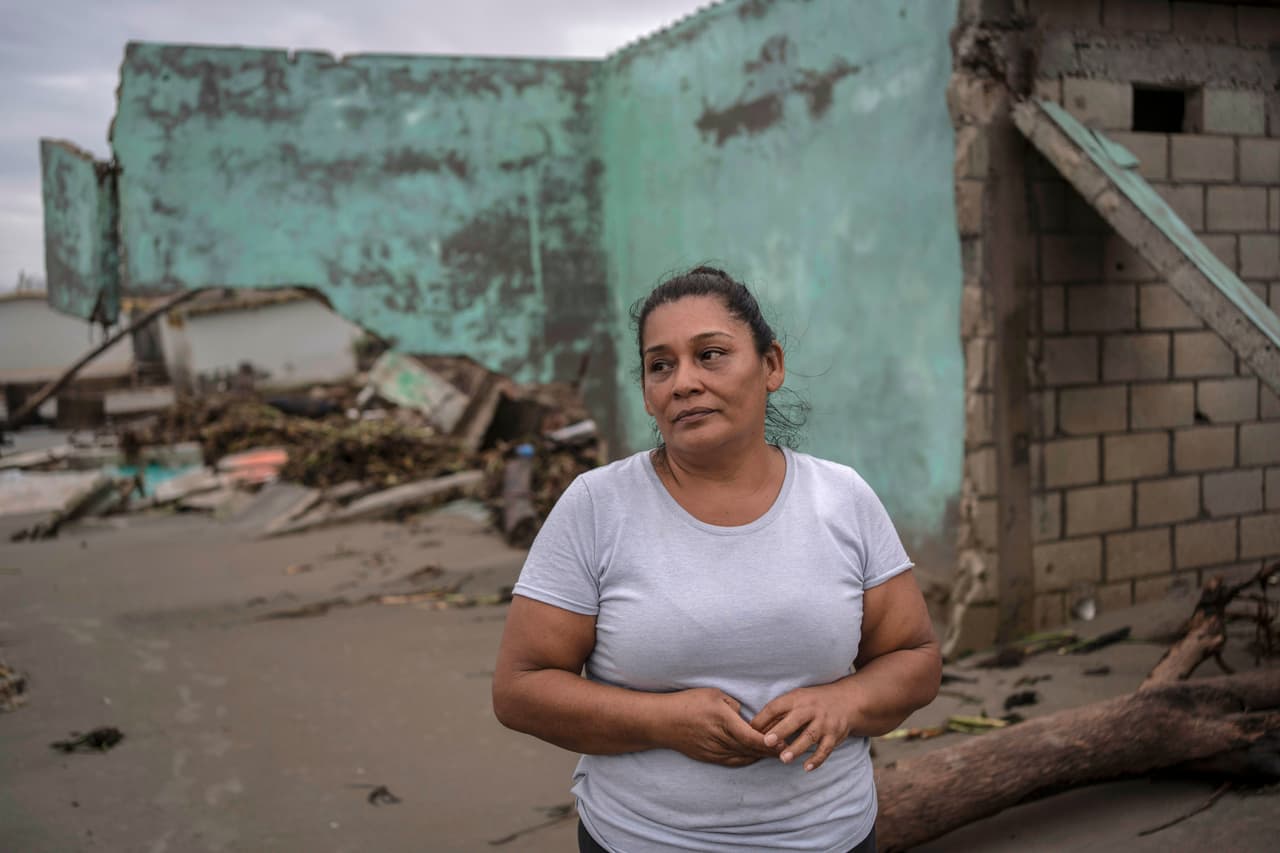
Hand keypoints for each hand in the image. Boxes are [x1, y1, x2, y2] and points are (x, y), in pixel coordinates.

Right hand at [660, 688, 775, 766]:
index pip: (750, 736)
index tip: (782, 741)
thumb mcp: (712, 694)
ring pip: (742, 756)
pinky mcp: (708, 757)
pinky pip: (732, 761)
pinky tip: (756, 756)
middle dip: (770, 750)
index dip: (768, 741)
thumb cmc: (687, 703)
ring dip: (760, 755)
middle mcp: (719, 738)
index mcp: (721, 719)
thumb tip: (745, 715)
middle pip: (750, 749)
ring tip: (777, 752)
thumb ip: (733, 705)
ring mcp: (713, 750)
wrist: (662, 721)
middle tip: (788, 747)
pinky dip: (747, 759)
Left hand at [750, 684, 854, 771]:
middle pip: (795, 721)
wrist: (847, 700)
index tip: (751, 730)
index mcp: (797, 699)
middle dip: (781, 731)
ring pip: (810, 736)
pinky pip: (826, 749)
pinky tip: (806, 767)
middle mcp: (811, 710)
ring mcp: (824, 723)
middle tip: (767, 742)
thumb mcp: (796, 699)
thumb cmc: (813, 702)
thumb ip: (778, 713)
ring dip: (797, 748)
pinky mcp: (835, 735)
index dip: (764, 718)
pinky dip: (816, 759)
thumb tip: (754, 729)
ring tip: (784, 759)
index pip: (777, 706)